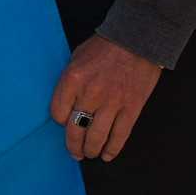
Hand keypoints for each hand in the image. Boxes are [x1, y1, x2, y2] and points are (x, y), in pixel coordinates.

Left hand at [49, 34, 162, 161]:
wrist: (137, 40)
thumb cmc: (105, 46)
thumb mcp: (77, 57)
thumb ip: (70, 81)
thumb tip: (66, 103)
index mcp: (73, 79)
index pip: (58, 112)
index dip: (60, 121)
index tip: (64, 122)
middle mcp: (90, 94)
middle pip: (75, 130)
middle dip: (73, 145)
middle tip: (75, 152)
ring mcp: (112, 103)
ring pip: (96, 137)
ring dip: (91, 150)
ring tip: (90, 154)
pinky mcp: (131, 108)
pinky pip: (119, 136)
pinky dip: (112, 149)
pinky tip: (107, 155)